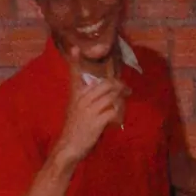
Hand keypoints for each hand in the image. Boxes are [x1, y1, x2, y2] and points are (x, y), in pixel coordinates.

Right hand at [56, 49, 129, 164]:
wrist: (68, 147)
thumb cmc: (74, 129)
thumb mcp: (75, 109)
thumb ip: (86, 99)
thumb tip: (103, 92)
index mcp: (76, 95)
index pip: (74, 74)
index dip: (75, 61)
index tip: (76, 48)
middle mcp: (82, 99)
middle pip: (106, 84)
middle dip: (120, 86)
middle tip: (127, 91)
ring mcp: (90, 110)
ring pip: (112, 96)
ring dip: (122, 100)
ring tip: (124, 104)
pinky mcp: (97, 121)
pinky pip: (114, 111)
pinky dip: (119, 114)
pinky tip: (118, 119)